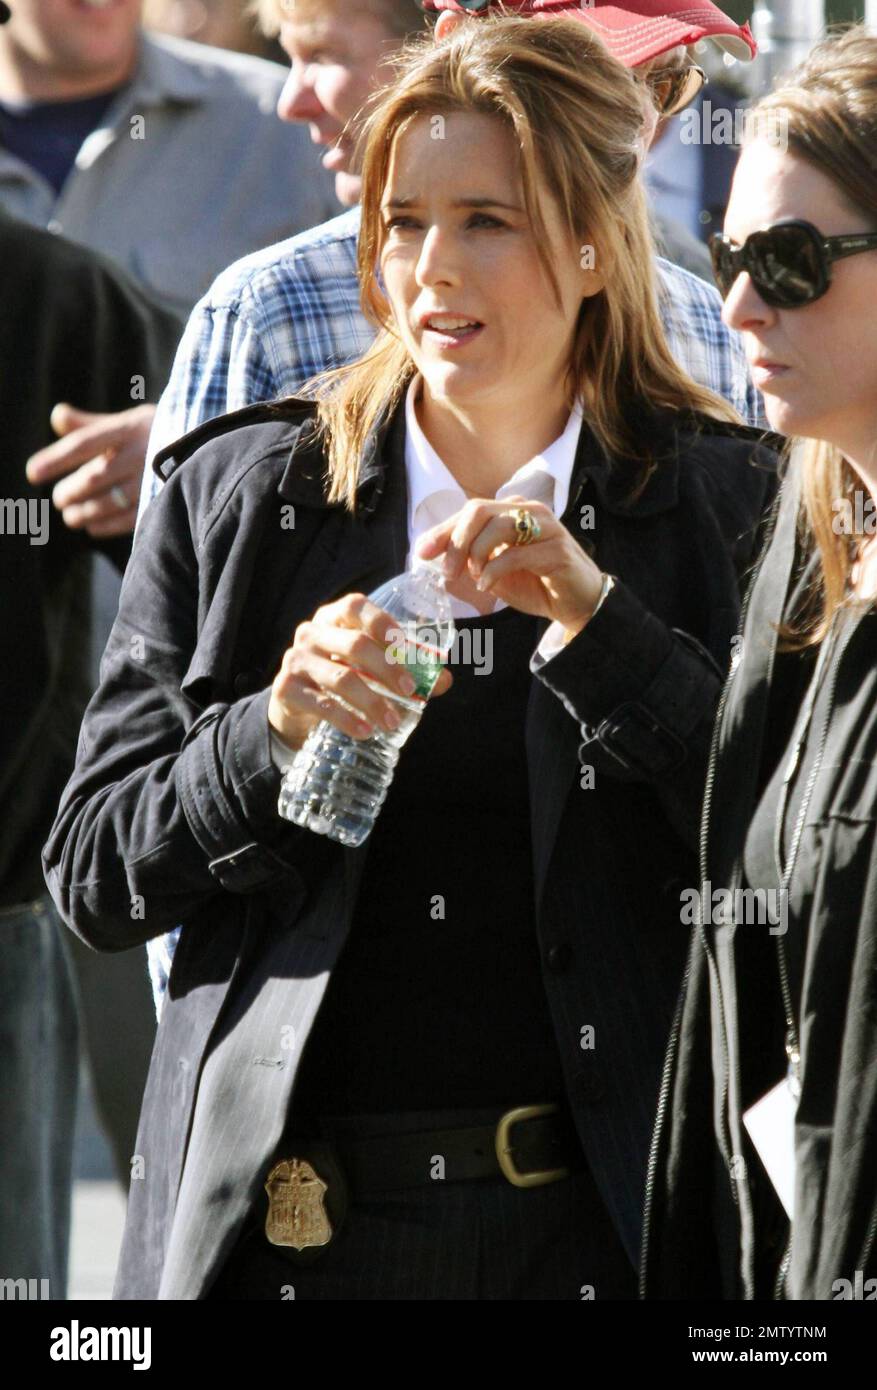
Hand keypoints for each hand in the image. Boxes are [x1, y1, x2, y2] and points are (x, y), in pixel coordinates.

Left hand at [25, 402, 157, 538]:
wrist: (211, 452)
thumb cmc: (159, 436)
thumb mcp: (129, 422)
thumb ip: (91, 424)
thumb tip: (57, 416)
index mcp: (129, 428)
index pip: (85, 443)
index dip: (56, 458)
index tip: (33, 473)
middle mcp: (141, 453)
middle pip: (95, 475)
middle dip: (72, 490)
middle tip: (60, 499)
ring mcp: (154, 479)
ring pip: (110, 499)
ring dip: (84, 511)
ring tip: (71, 516)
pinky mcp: (164, 501)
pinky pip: (128, 518)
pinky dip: (105, 525)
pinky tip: (92, 526)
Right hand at [268, 591, 453, 749]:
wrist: (297, 706)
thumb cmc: (341, 676)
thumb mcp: (369, 667)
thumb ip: (406, 669)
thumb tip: (444, 679)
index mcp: (333, 617)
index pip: (354, 606)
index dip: (380, 622)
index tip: (404, 644)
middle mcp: (311, 633)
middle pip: (354, 643)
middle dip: (386, 668)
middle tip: (409, 690)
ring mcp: (296, 660)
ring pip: (340, 678)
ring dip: (371, 701)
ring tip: (392, 722)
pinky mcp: (285, 688)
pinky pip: (320, 704)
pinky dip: (346, 719)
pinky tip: (365, 731)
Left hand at [414, 496, 604, 637]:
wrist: (577, 603)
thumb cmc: (536, 583)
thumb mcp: (493, 574)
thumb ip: (468, 563)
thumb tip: (433, 560)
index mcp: (511, 511)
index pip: (469, 511)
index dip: (442, 530)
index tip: (421, 552)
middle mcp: (528, 511)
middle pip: (479, 511)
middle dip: (455, 541)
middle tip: (447, 571)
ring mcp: (546, 526)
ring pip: (497, 527)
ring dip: (475, 555)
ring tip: (473, 578)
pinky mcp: (557, 548)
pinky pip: (516, 554)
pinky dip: (495, 571)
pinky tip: (487, 585)